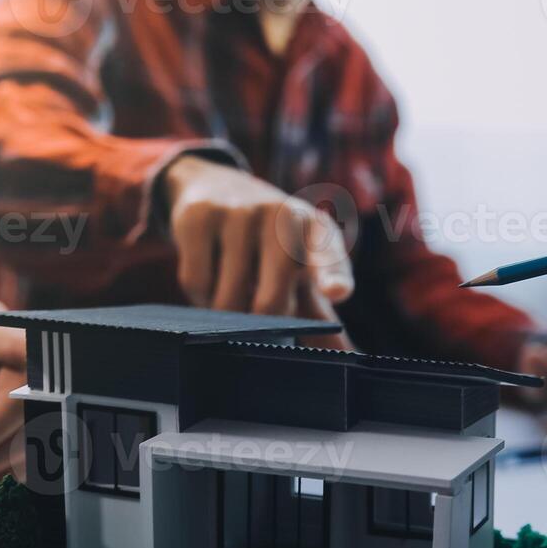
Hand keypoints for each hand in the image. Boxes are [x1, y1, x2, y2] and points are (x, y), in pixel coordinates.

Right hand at [165, 156, 355, 320]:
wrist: (220, 186)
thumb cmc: (272, 245)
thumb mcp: (300, 270)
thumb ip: (321, 315)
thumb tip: (351, 361)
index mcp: (317, 233)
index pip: (329, 257)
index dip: (333, 277)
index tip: (336, 293)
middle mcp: (283, 216)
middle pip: (270, 302)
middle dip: (259, 322)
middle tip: (256, 311)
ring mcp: (240, 212)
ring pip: (227, 300)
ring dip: (224, 311)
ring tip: (231, 288)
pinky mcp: (200, 216)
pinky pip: (196, 283)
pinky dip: (198, 296)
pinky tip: (207, 276)